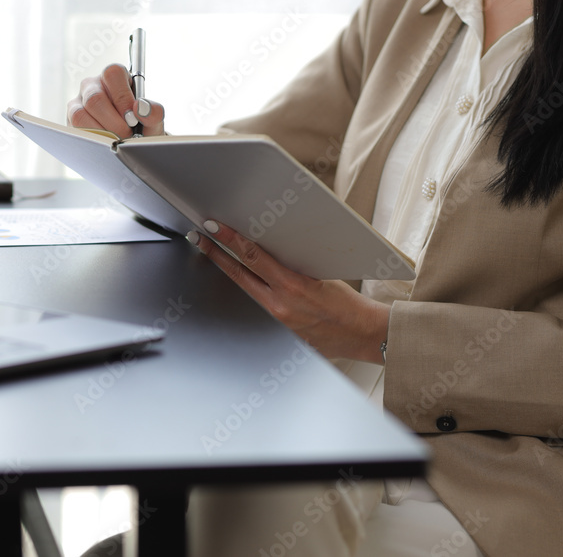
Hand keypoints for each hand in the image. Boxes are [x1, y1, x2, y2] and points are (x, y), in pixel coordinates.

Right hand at [67, 64, 165, 137]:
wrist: (130, 144)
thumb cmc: (141, 127)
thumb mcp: (153, 120)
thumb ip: (154, 113)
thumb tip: (141, 108)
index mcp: (114, 77)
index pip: (113, 74)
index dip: (122, 97)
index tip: (132, 119)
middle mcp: (93, 85)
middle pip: (95, 98)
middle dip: (113, 122)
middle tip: (126, 135)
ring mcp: (78, 102)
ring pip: (79, 114)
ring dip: (100, 132)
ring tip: (116, 142)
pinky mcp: (70, 120)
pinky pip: (73, 129)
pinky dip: (91, 141)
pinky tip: (104, 146)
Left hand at [188, 220, 388, 363]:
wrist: (362, 334)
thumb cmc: (347, 302)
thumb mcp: (320, 274)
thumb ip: (290, 265)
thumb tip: (267, 250)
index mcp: (293, 286)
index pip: (252, 257)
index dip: (229, 240)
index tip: (214, 227)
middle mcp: (280, 306)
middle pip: (238, 275)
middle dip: (215, 255)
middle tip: (199, 238)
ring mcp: (277, 323)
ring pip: (245, 292)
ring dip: (230, 273)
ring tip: (215, 257)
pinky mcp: (280, 335)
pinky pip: (259, 310)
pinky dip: (251, 295)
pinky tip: (246, 285)